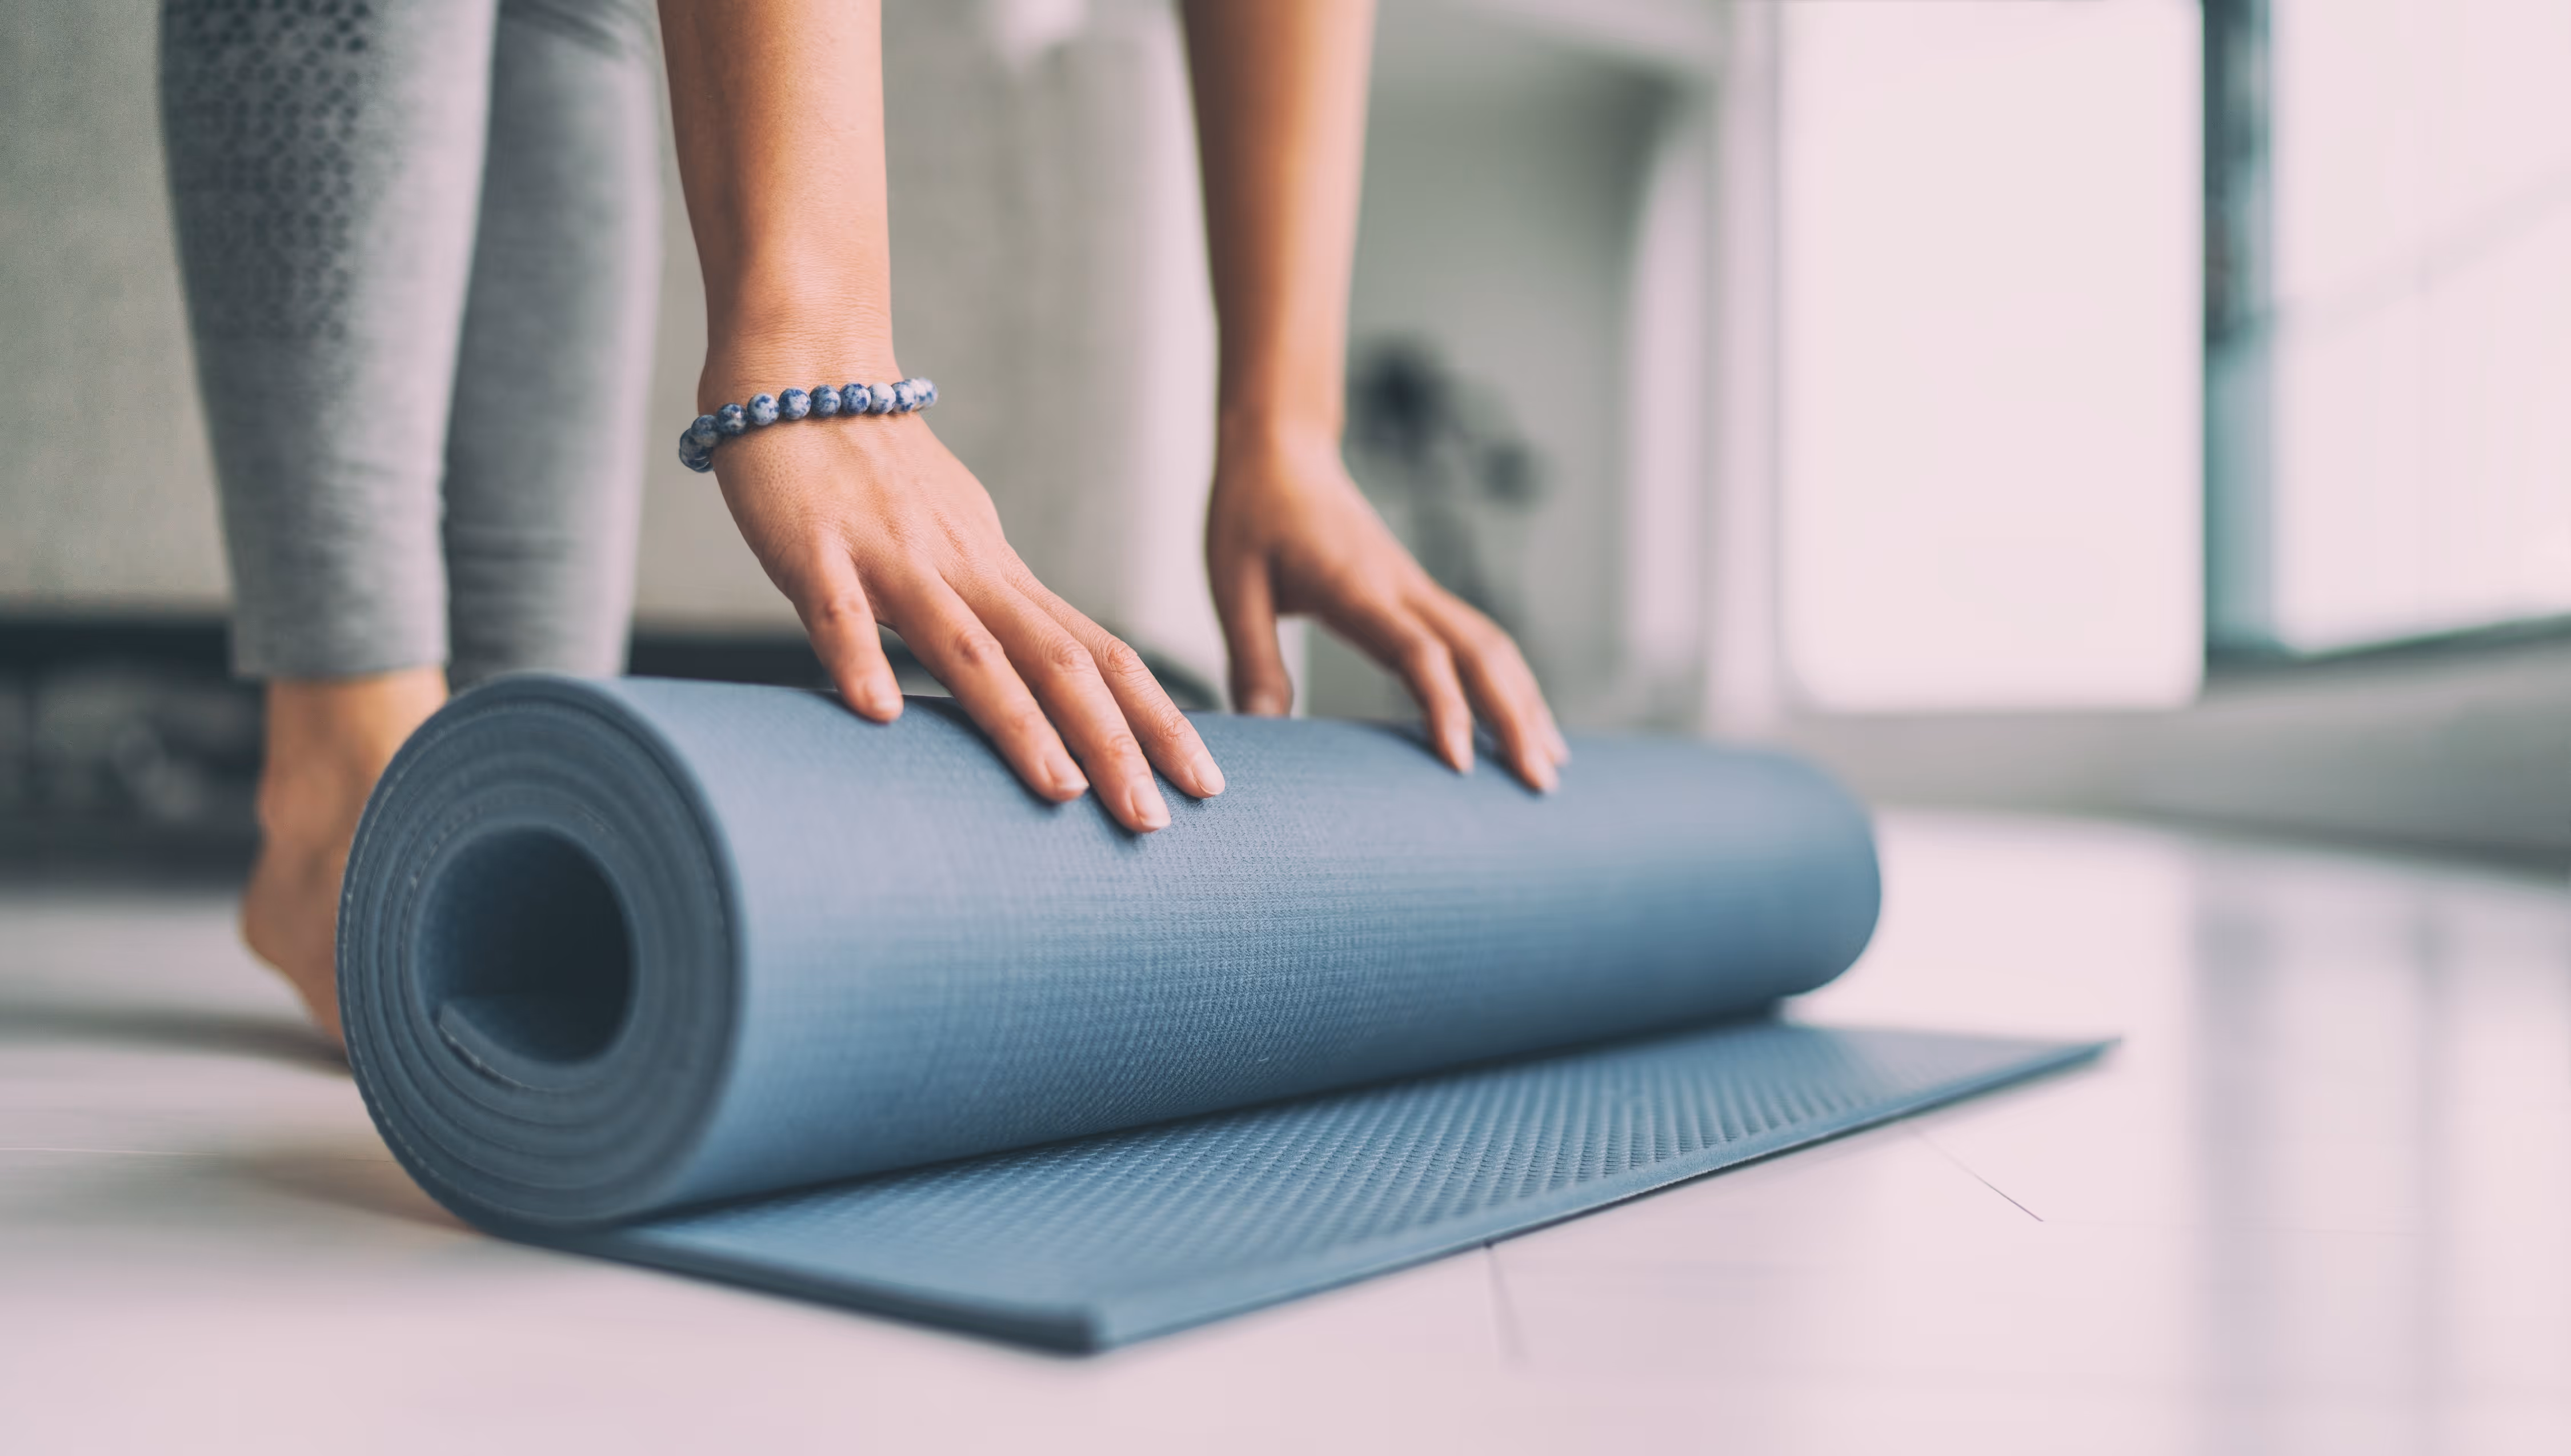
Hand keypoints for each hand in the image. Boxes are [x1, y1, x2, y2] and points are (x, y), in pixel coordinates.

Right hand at [711, 409, 1223, 832]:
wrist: (802, 368)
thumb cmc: (877, 471)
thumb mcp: (958, 545)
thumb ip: (995, 612)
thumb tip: (1045, 680)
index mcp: (1002, 575)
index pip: (1100, 655)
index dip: (1156, 719)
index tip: (1205, 785)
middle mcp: (966, 569)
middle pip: (1058, 662)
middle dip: (1114, 744)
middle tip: (1156, 822)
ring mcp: (893, 559)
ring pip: (969, 646)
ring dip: (1017, 720)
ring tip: (1061, 788)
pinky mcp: (816, 549)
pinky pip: (840, 611)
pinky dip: (861, 658)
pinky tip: (879, 713)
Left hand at [1205, 423, 1569, 789]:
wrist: (1280, 449)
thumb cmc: (1252, 513)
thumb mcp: (1233, 585)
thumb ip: (1252, 659)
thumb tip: (1261, 729)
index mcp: (1357, 587)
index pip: (1418, 653)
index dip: (1444, 707)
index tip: (1459, 765)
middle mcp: (1402, 587)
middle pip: (1479, 653)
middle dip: (1514, 718)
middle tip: (1539, 784)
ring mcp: (1417, 587)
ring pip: (1491, 645)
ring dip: (1525, 702)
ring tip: (1550, 764)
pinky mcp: (1418, 591)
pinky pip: (1478, 638)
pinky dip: (1510, 681)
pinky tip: (1524, 718)